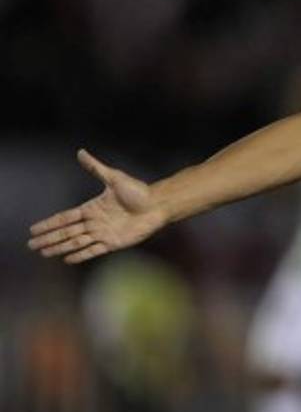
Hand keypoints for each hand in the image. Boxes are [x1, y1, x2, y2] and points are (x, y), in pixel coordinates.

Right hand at [28, 149, 167, 263]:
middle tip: (31, 245)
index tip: (33, 229)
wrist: (157, 205)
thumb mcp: (114, 178)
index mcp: (91, 208)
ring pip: (75, 243)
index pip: (64, 218)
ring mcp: (102, 233)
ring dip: (59, 248)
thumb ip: (95, 167)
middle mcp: (94, 222)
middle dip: (48, 238)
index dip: (49, 224)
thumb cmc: (139, 191)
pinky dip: (79, 255)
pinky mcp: (113, 243)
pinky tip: (66, 259)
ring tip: (43, 253)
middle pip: (65, 232)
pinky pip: (92, 251)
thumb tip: (80, 152)